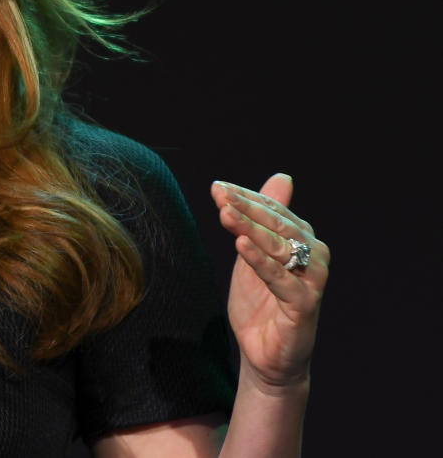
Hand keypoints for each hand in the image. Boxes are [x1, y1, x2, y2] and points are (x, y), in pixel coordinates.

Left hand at [211, 174, 329, 392]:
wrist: (264, 356)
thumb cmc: (260, 304)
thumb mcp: (253, 254)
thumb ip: (260, 220)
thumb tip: (282, 177)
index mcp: (303, 241)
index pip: (275, 210)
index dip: (247, 197)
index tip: (217, 186)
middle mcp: (315, 257)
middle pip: (278, 225)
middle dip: (246, 207)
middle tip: (219, 194)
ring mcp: (312, 281)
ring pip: (280, 247)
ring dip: (250, 227)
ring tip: (225, 213)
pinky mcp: (304, 305)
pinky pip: (281, 279)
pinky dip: (260, 260)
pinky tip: (240, 244)